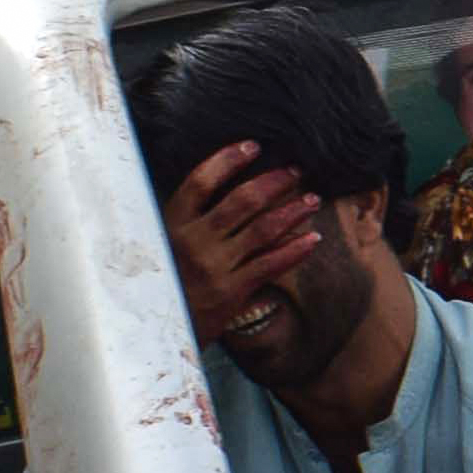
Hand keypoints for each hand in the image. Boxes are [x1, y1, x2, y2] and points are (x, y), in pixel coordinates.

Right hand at [161, 141, 319, 343]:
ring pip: (262, 230)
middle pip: (241, 201)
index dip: (228, 159)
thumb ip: (189, 217)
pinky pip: (271, 264)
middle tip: (296, 171)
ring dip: (292, 212)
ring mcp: (215, 266)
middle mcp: (194, 239)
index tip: (253, 146)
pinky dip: (295, 249)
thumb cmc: (166, 278)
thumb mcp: (163, 240)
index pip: (201, 180)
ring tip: (312, 200)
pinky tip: (312, 238)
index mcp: (172, 221)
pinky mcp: (233, 291)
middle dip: (273, 182)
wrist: (160, 325)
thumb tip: (222, 186)